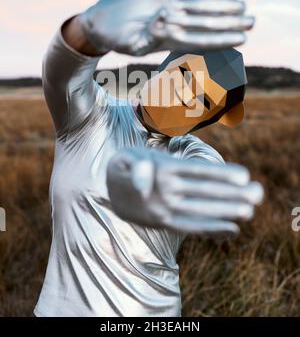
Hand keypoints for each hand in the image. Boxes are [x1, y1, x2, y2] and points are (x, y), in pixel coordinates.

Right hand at [80, 0, 254, 55]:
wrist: (101, 22)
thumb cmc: (114, 38)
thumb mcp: (129, 42)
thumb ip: (147, 37)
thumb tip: (163, 22)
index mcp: (169, 38)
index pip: (201, 39)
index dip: (222, 39)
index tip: (241, 39)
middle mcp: (174, 21)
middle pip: (208, 21)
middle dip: (230, 22)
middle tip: (253, 21)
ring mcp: (171, 4)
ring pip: (203, 5)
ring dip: (225, 5)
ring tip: (245, 5)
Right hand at [106, 147, 263, 235]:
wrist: (109, 191)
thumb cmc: (125, 166)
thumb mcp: (126, 158)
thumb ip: (137, 166)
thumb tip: (146, 180)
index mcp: (161, 172)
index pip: (195, 172)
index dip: (219, 173)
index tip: (243, 175)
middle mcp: (165, 193)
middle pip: (203, 192)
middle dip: (231, 193)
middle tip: (258, 193)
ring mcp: (166, 211)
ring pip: (200, 211)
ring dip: (226, 211)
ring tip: (250, 210)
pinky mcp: (165, 223)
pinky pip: (190, 227)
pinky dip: (210, 230)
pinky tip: (231, 231)